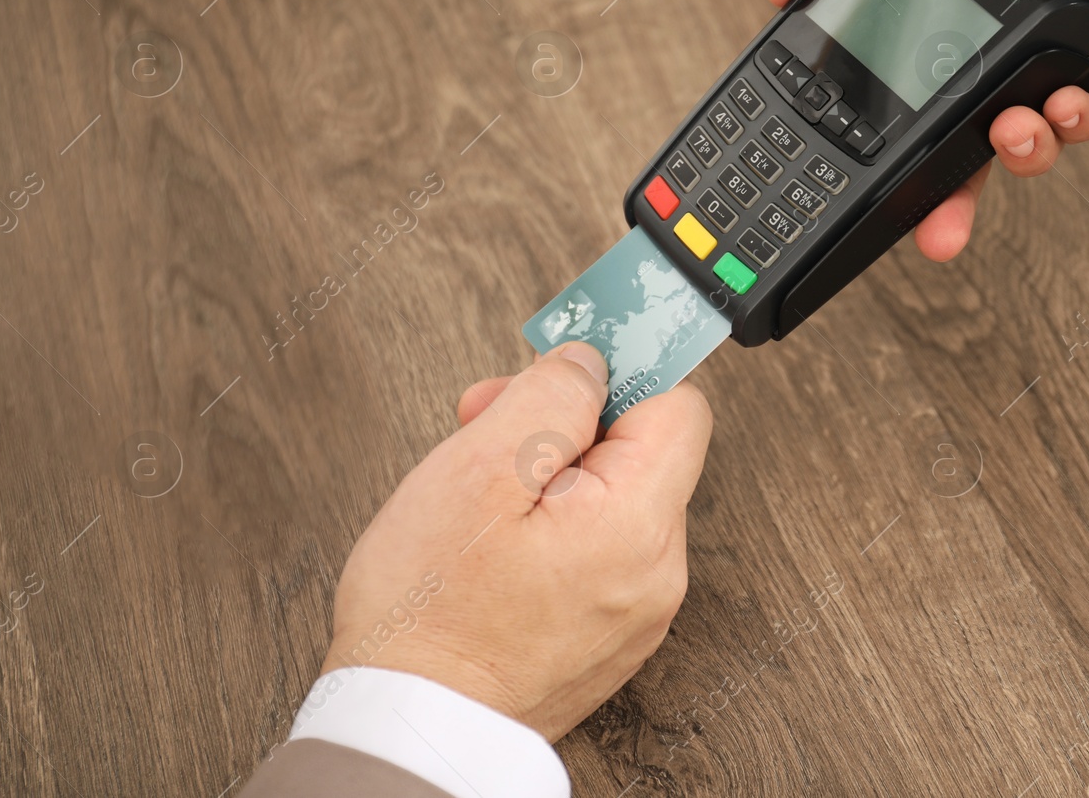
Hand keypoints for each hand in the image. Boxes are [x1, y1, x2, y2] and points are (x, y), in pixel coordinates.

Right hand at [324, 342, 712, 741]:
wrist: (409, 726)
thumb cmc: (428, 614)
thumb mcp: (477, 472)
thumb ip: (549, 399)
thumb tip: (590, 362)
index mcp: (638, 525)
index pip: (678, 404)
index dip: (616, 372)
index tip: (565, 367)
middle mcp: (656, 571)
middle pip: (641, 449)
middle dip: (566, 423)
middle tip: (487, 425)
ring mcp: (637, 608)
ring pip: (614, 497)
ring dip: (552, 473)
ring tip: (480, 489)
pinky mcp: (609, 631)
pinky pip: (600, 547)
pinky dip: (555, 526)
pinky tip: (495, 536)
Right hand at [765, 0, 1088, 260]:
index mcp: (922, 58)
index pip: (895, 133)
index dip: (884, 180)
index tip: (860, 214)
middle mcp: (978, 80)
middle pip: (959, 168)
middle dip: (948, 210)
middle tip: (938, 236)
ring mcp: (1035, 76)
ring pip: (1029, 149)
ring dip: (1023, 155)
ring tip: (1012, 130)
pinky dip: (1082, 118)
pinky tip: (1068, 100)